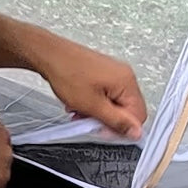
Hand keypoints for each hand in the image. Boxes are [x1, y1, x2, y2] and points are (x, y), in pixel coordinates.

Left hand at [28, 34, 146, 138]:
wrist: (49, 54)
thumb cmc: (67, 74)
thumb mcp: (93, 106)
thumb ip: (117, 121)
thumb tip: (136, 132)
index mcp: (127, 82)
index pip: (138, 116)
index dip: (121, 128)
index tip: (102, 130)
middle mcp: (124, 75)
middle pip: (126, 110)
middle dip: (107, 120)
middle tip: (88, 121)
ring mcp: (113, 73)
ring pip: (113, 104)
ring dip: (97, 113)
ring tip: (79, 112)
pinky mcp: (103, 73)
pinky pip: (105, 95)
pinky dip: (93, 103)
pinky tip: (78, 104)